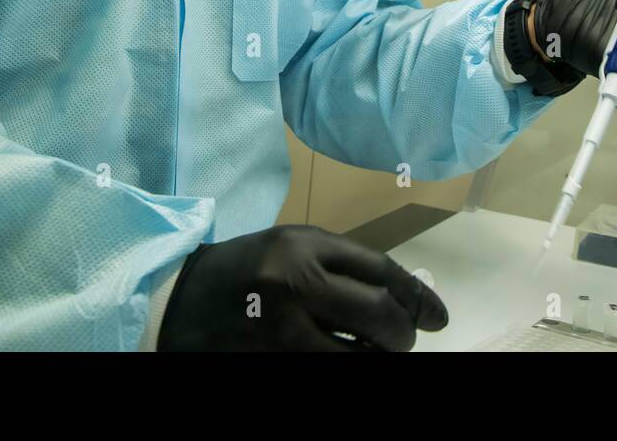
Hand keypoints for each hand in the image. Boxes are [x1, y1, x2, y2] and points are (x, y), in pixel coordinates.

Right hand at [158, 224, 447, 350]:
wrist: (179, 300)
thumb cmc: (246, 269)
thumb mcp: (292, 247)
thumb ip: (343, 263)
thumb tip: (402, 294)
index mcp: (302, 246)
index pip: (380, 271)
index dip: (417, 297)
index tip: (438, 317)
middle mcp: (293, 284)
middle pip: (378, 315)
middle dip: (403, 333)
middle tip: (404, 340)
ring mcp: (280, 330)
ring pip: (357, 356)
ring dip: (379, 358)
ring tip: (380, 353)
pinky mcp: (271, 361)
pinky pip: (328, 370)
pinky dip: (349, 366)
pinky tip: (352, 360)